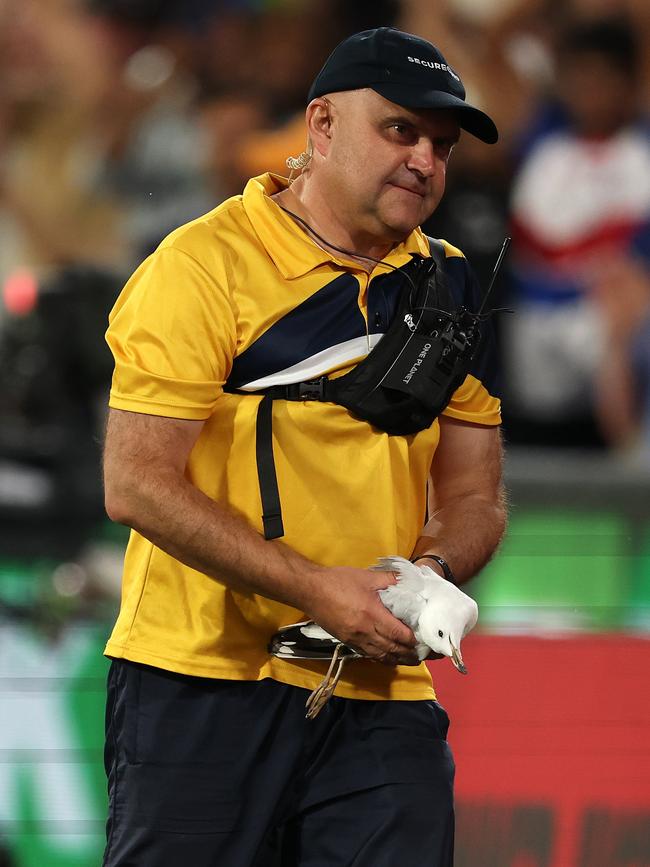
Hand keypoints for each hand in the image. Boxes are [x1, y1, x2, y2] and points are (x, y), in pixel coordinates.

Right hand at [301, 566, 419, 665]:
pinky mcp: (347, 642)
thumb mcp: (367, 576)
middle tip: (422, 656)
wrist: (310, 590)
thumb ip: (389, 579)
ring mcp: (355, 639)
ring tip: (410, 661)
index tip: (423, 641)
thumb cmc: (338, 581)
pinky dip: (382, 658)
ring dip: (397, 660)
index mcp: (372, 614)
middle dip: (409, 654)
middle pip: (392, 649)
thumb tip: (408, 581)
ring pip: (381, 656)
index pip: (398, 634)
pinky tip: (388, 658)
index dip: (412, 640)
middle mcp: (365, 631)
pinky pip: (368, 655)